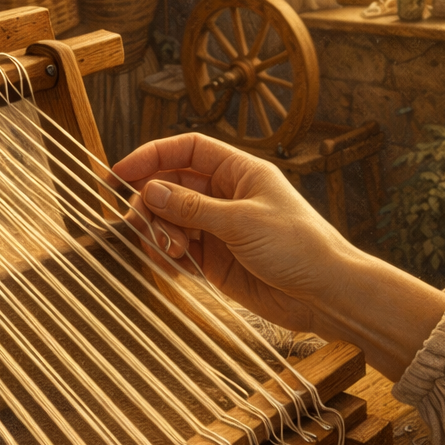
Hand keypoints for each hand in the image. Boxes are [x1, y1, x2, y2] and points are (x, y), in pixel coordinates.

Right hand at [113, 132, 352, 333]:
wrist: (324, 294)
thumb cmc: (299, 248)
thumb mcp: (241, 222)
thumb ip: (192, 208)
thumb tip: (150, 190)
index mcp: (239, 172)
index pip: (187, 150)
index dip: (152, 156)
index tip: (120, 174)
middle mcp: (226, 196)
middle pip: (171, 186)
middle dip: (152, 204)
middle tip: (142, 224)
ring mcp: (218, 228)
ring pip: (170, 220)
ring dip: (161, 234)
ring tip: (173, 252)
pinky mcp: (215, 259)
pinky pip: (179, 250)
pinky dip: (168, 257)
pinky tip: (175, 267)